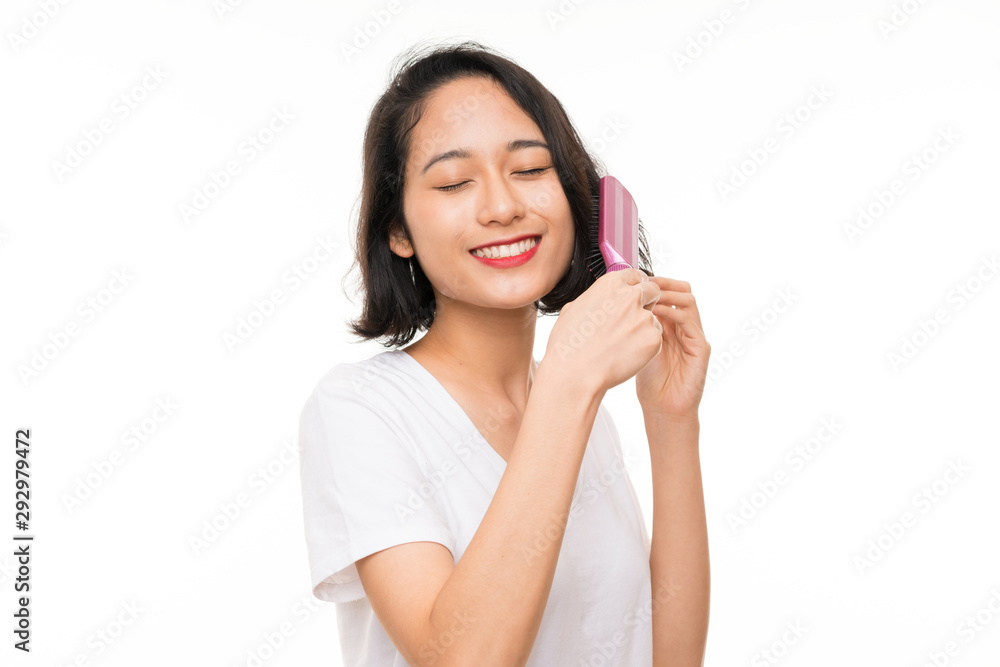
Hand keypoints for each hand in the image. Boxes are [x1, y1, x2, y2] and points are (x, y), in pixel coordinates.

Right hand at [544, 268, 662, 394]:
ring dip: (643, 329)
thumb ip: (596, 298)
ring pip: (653, 319)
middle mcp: (630, 296)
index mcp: (611, 284)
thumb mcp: (573, 309)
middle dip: (648, 302)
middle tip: (634, 320)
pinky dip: (645, 347)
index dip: (636, 286)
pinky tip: (625, 356)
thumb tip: (601, 299)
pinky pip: (655, 339)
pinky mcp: (654, 338)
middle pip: (652, 291)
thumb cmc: (568, 344)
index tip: (635, 295)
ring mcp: (644, 317)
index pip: (635, 275)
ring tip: (620, 346)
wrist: (575, 372)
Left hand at [634, 277, 710, 419]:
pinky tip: (654, 314)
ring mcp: (695, 336)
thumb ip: (635, 327)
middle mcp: (686, 327)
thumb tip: (616, 305)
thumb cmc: (649, 382)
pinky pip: (689, 322)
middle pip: (683, 291)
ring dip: (668, 294)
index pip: (669, 293)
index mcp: (671, 325)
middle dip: (663, 283)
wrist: (662, 409)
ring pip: (688, 301)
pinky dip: (672, 313)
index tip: (636, 279)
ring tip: (649, 295)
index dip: (654, 284)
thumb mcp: (638, 347)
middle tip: (644, 283)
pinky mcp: (701, 348)